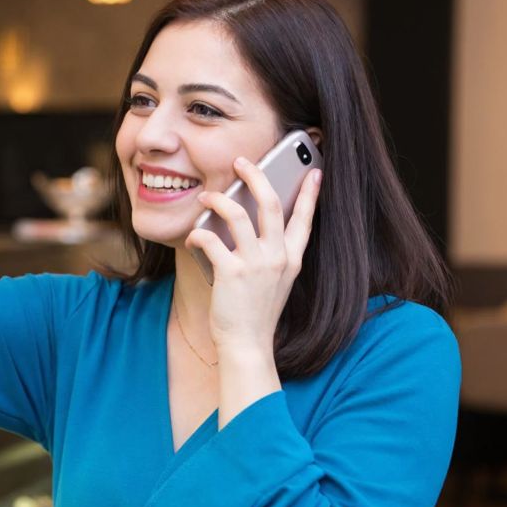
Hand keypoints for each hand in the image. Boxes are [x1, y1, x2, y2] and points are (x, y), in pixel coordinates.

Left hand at [184, 156, 322, 354]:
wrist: (248, 344)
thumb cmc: (255, 313)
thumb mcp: (273, 281)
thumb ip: (269, 255)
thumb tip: (247, 224)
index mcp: (292, 259)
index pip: (305, 219)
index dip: (310, 194)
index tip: (314, 172)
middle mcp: (278, 257)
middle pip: (271, 203)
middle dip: (256, 175)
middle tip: (241, 161)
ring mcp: (256, 264)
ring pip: (238, 214)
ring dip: (218, 200)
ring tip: (206, 196)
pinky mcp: (232, 272)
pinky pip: (210, 240)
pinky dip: (197, 234)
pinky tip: (192, 237)